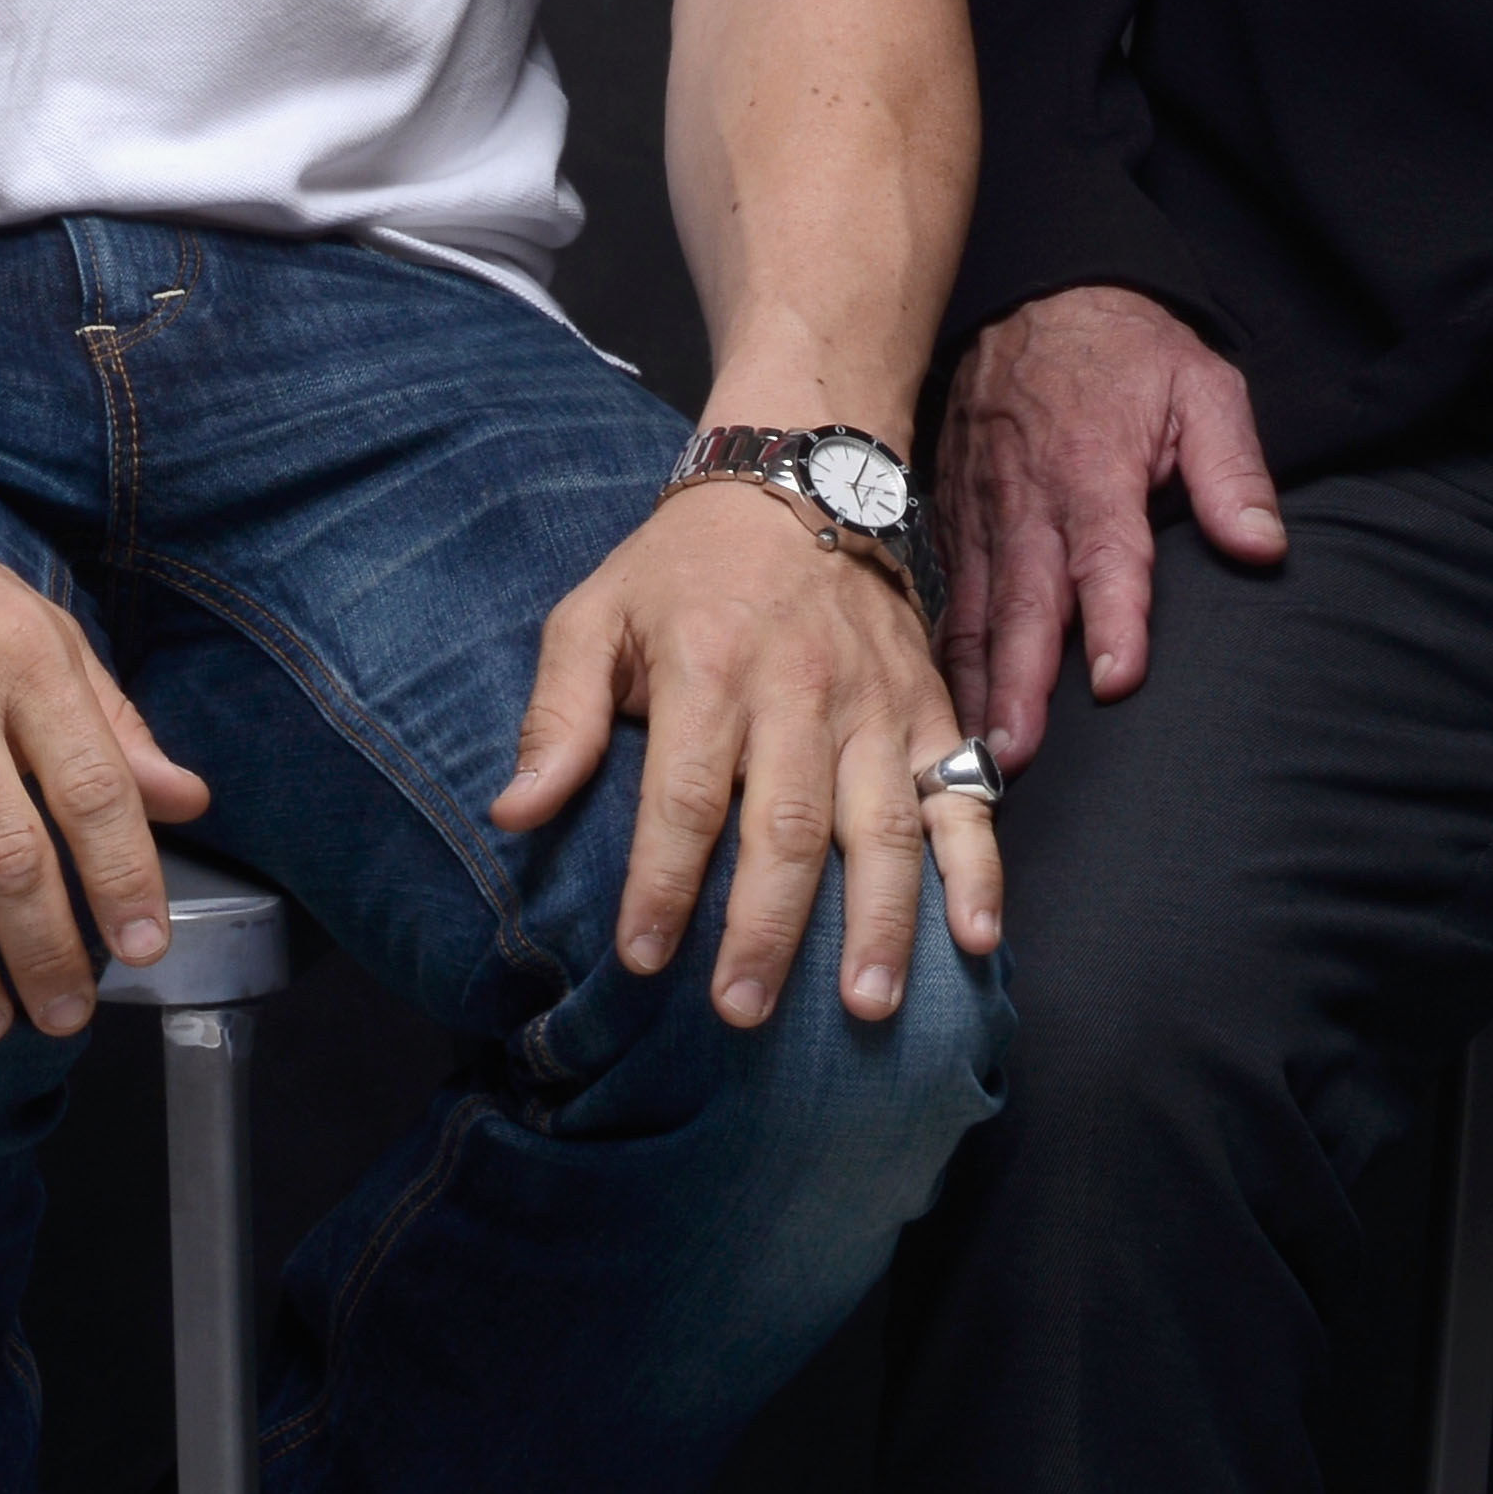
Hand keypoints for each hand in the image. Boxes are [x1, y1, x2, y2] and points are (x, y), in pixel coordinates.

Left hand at [500, 476, 1000, 1023]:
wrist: (795, 483)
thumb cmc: (678, 571)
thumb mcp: (593, 616)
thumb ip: (557, 717)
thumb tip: (513, 812)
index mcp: (709, 667)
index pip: (685, 798)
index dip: (663, 883)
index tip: (642, 960)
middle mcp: (801, 690)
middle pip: (787, 827)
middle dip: (766, 929)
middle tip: (743, 1010)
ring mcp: (876, 705)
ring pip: (884, 825)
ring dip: (879, 922)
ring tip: (867, 1007)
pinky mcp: (930, 711)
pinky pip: (966, 797)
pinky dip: (979, 872)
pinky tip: (976, 942)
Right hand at [931, 283, 1284, 769]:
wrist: (1038, 295)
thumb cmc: (1127, 350)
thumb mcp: (1204, 387)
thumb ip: (1234, 472)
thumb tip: (1263, 548)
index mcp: (1096, 470)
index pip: (1109, 555)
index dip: (1116, 617)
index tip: (1117, 678)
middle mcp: (1029, 499)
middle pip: (1028, 602)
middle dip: (1022, 680)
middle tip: (1018, 752)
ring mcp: (983, 510)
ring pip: (978, 608)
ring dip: (976, 682)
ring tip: (976, 752)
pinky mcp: (955, 516)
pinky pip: (948, 592)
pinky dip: (944, 650)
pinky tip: (945, 701)